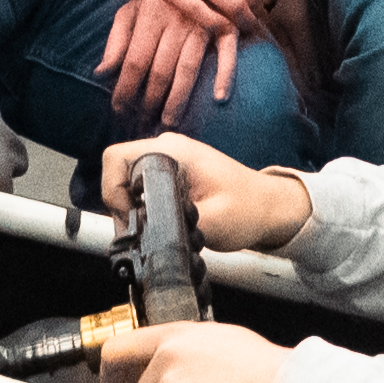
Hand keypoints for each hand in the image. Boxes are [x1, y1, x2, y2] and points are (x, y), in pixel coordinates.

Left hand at [97, 0, 229, 130]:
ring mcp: (203, 21)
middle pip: (160, 70)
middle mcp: (177, 16)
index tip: (119, 111)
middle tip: (142, 124)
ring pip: (188, 69)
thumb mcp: (131, 11)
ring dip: (178, 100)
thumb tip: (101, 73)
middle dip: (150, 102)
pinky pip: (226, 54)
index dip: (125, 89)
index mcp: (151, 11)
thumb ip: (116, 40)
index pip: (134, 61)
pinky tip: (218, 99)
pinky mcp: (226, 25)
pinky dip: (224, 76)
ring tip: (168, 123)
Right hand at [98, 132, 311, 255]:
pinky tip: (153, 225)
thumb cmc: (248, 209)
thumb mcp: (212, 221)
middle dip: (119, 202)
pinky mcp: (171, 174)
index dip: (114, 190)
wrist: (269, 208)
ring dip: (129, 207)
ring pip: (127, 179)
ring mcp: (168, 160)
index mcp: (173, 151)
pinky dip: (139, 206)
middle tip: (135, 231)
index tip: (130, 217)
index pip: (117, 158)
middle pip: (117, 169)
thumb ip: (175, 224)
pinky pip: (140, 186)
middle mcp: (166, 149)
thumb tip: (144, 233)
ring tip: (146, 231)